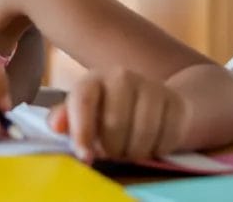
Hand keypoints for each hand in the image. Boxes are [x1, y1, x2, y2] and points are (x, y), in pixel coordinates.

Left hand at [48, 68, 191, 161]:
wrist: (152, 98)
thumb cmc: (108, 110)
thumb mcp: (84, 113)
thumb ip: (67, 119)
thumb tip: (56, 126)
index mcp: (93, 79)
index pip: (83, 101)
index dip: (82, 131)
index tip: (85, 156)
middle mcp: (121, 77)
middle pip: (114, 125)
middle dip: (111, 148)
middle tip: (110, 150)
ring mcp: (151, 87)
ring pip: (141, 136)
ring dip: (133, 152)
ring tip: (128, 148)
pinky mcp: (176, 102)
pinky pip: (166, 139)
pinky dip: (156, 150)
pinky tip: (149, 143)